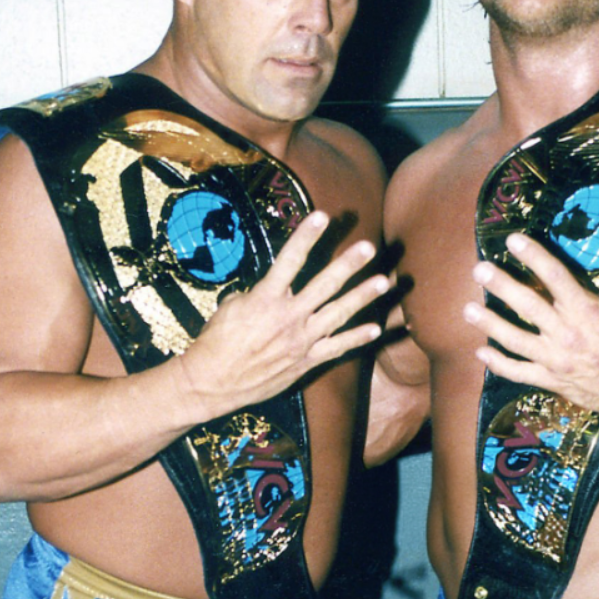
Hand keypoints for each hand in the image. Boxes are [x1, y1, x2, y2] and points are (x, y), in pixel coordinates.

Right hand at [177, 211, 387, 416]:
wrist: (213, 382)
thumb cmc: (217, 342)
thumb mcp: (229, 307)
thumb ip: (255, 294)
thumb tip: (269, 288)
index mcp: (266, 299)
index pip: (290, 260)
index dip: (306, 236)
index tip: (322, 216)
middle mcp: (289, 316)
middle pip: (325, 284)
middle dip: (348, 264)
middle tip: (369, 247)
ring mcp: (302, 340)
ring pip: (339, 314)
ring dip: (362, 297)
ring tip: (384, 282)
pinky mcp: (306, 361)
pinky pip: (337, 348)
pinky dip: (357, 339)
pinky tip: (375, 329)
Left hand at [463, 233, 598, 417]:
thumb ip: (585, 297)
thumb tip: (560, 286)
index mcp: (584, 310)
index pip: (554, 275)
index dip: (532, 255)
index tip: (512, 240)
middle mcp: (566, 333)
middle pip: (526, 304)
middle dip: (500, 285)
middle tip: (479, 270)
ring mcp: (555, 359)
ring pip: (513, 339)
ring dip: (489, 323)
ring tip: (468, 310)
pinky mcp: (551, 380)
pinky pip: (517, 372)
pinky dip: (497, 363)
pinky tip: (481, 351)